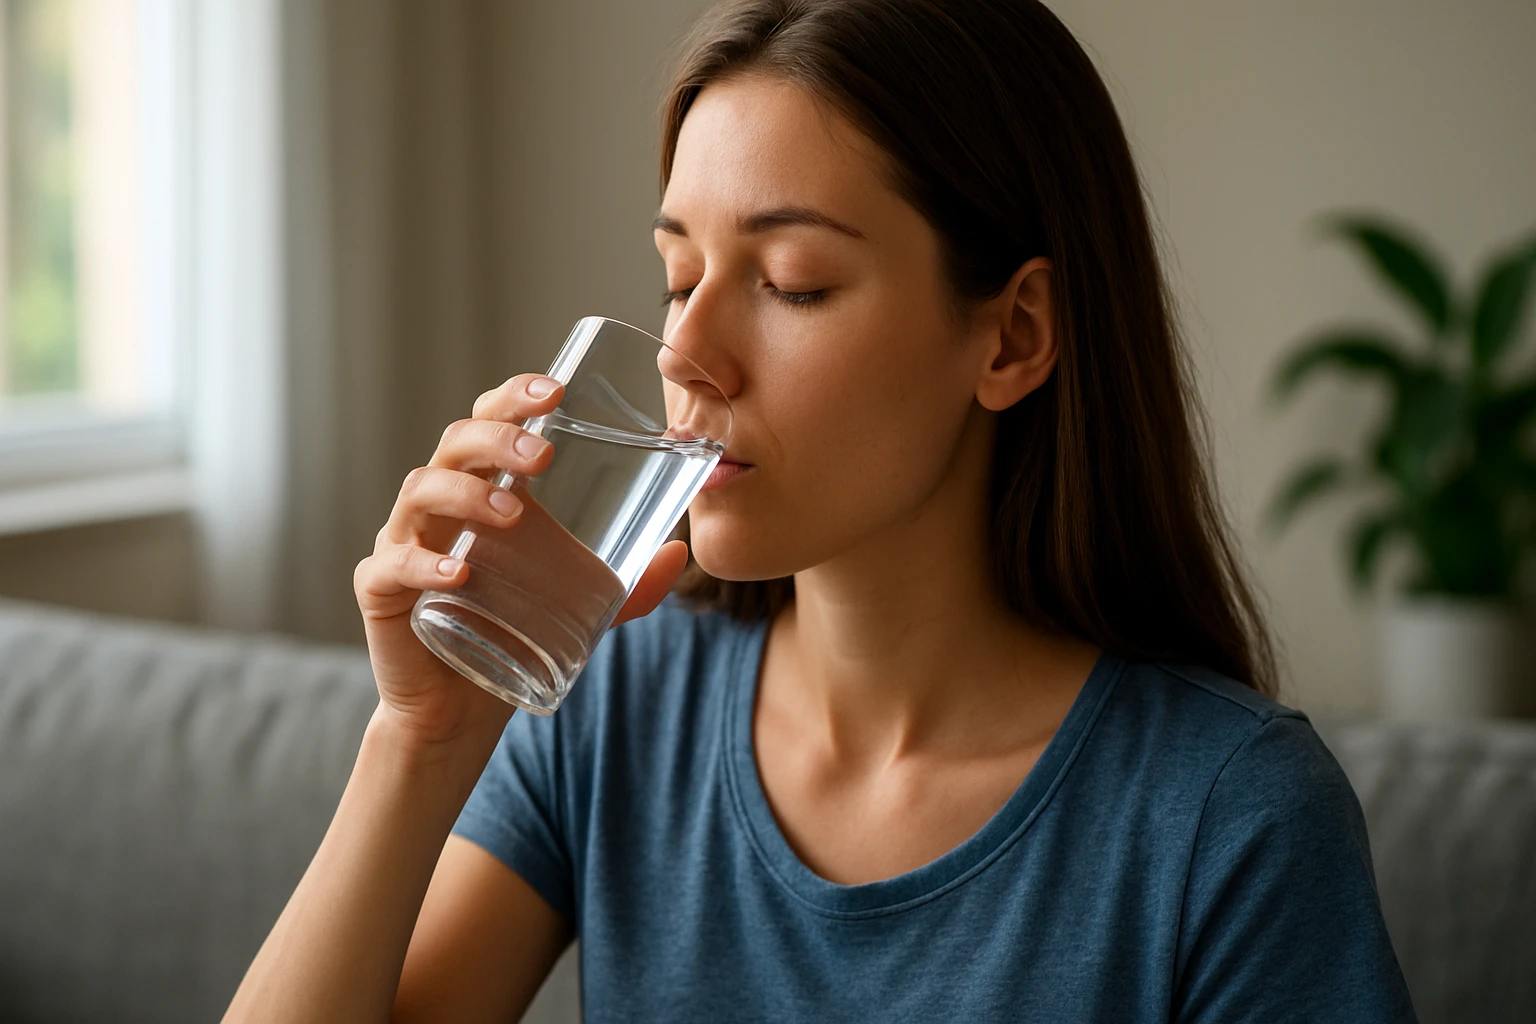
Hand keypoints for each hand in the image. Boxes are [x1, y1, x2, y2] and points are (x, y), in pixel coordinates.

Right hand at [352, 373, 691, 748]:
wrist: (460, 708)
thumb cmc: (512, 633)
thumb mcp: (580, 606)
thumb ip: (629, 584)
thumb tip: (678, 552)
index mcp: (482, 488)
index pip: (490, 420)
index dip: (515, 396)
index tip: (557, 390)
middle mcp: (440, 505)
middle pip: (455, 443)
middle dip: (498, 436)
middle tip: (543, 454)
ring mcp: (404, 542)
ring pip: (420, 491)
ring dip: (468, 493)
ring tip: (513, 512)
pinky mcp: (380, 591)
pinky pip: (392, 567)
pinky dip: (422, 565)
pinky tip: (456, 574)